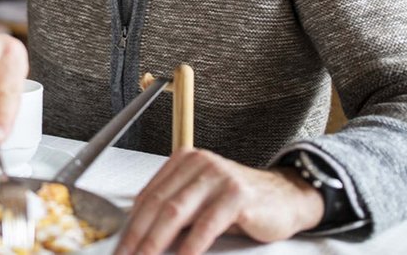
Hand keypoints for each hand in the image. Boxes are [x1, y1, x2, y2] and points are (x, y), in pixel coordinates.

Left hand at [114, 149, 323, 254]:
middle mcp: (199, 163)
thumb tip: (139, 232)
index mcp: (184, 160)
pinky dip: (191, 245)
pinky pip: (206, 224)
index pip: (148, 194)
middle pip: (158, 203)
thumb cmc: (240, 202)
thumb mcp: (202, 199)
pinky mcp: (236, 194)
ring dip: (156, 241)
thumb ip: (175, 208)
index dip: (130, 223)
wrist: (286, 198)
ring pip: (176, 212)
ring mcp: (218, 176)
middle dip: (138, 235)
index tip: (119, 246)